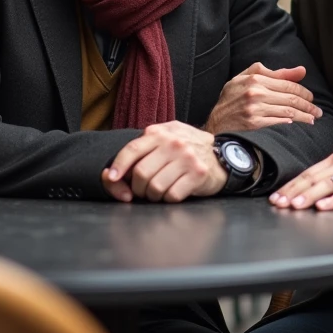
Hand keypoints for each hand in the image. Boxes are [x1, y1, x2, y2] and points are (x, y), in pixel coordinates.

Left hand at [101, 121, 225, 202]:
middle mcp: (173, 143)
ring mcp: (187, 158)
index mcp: (160, 133)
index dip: (119, 166)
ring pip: (155, 187)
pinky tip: (174, 192)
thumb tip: (111, 172)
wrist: (222, 155)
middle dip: (138, 188)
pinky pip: (172, 195)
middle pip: (141, 173)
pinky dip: (168, 199)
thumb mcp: (166, 138)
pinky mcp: (197, 174)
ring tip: (158, 192)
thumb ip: (142, 149)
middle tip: (143, 191)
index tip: (113, 178)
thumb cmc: (187, 149)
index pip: (132, 150)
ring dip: (153, 195)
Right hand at [203, 63, 321, 133]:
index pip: (288, 84)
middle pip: (291, 99)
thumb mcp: (248, 79)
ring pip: (288, 112)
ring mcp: (254, 109)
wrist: (215, 122)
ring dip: (304, 116)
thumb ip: (275, 73)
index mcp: (255, 79)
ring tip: (312, 119)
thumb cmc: (232, 99)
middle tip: (317, 111)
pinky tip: (297, 126)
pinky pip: (278, 123)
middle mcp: (255, 92)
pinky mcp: (254, 124)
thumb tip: (301, 71)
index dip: (304, 92)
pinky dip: (290, 124)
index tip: (311, 98)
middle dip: (308, 105)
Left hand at [268, 152, 332, 211]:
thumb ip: (328, 178)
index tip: (276, 197)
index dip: (290, 186)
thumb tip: (303, 192)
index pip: (307, 173)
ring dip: (309, 196)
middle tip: (279, 203)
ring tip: (295, 206)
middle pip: (313, 179)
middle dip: (293, 192)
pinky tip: (324, 207)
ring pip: (327, 185)